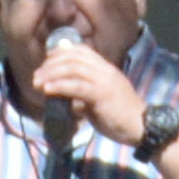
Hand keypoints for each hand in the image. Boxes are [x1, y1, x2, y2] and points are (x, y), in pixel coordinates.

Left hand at [31, 32, 150, 147]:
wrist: (143, 127)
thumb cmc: (121, 117)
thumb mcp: (100, 101)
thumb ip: (84, 96)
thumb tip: (66, 99)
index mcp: (106, 69)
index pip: (81, 50)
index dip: (60, 53)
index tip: (46, 63)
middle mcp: (105, 70)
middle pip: (73, 57)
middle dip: (50, 65)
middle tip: (36, 77)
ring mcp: (105, 80)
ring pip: (73, 68)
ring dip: (51, 74)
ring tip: (37, 83)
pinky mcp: (102, 94)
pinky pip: (77, 86)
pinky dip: (59, 86)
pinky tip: (47, 90)